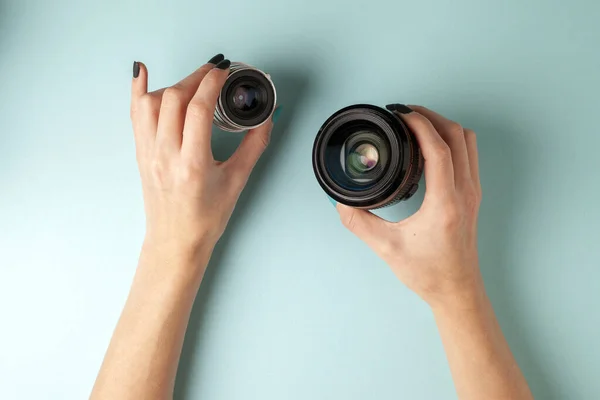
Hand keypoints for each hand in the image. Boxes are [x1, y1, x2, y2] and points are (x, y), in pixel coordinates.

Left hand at [130, 56, 274, 258]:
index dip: (211, 83)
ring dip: (174, 85)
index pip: (197, 109)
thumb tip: (268, 118)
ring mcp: (149, 153)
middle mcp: (166, 155)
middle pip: (174, 99)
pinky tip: (141, 72)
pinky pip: (134, 115)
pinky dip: (137, 90)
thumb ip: (254, 145)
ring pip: (151, 103)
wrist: (176, 241)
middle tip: (215, 72)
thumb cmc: (206, 218)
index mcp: (192, 164)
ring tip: (193, 83)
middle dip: (196, 77)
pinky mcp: (141, 153)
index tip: (224, 71)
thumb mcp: (237, 181)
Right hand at [336, 105, 481, 306]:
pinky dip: (452, 139)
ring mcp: (473, 192)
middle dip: (430, 117)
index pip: (438, 148)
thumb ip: (358, 222)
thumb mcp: (386, 248)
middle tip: (404, 114)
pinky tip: (432, 145)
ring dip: (444, 125)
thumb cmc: (428, 273)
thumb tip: (340, 202)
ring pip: (468, 141)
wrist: (457, 291)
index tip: (399, 114)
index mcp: (445, 202)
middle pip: (457, 135)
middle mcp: (465, 192)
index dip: (418, 124)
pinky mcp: (473, 196)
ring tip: (417, 123)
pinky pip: (469, 154)